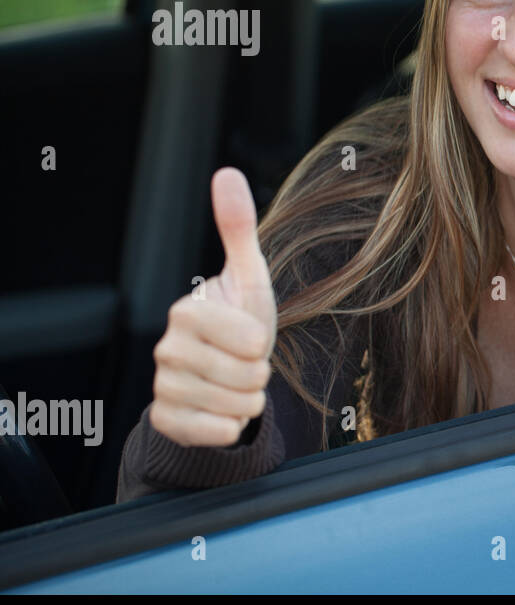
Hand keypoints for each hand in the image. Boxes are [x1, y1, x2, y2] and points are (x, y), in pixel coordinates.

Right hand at [149, 168, 277, 446]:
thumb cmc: (240, 321)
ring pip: (236, 405)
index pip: (249, 341)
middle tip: (245, 363)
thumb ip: (237, 227)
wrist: (222, 373)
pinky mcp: (166, 421)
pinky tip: (222, 410)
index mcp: (186, 312)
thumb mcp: (248, 276)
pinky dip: (231, 426)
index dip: (262, 344)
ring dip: (249, 399)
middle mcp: (165, 349)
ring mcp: (162, 387)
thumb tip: (226, 173)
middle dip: (259, 373)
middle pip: (246, 375)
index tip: (251, 338)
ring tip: (236, 384)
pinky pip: (217, 432)